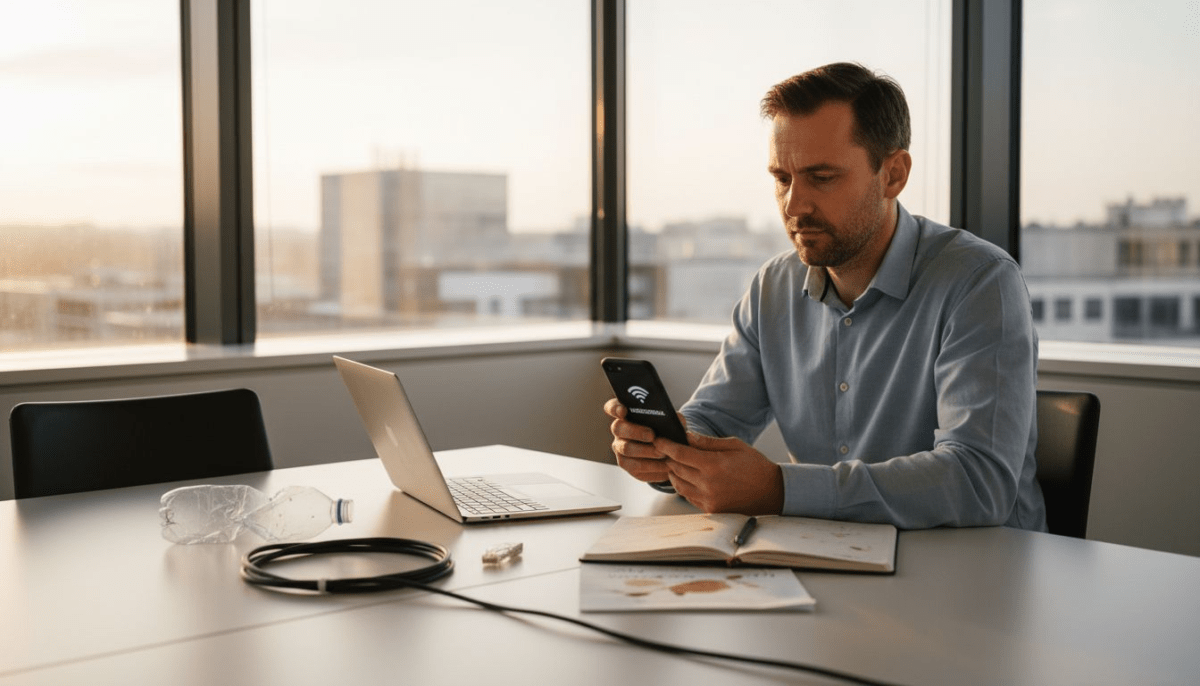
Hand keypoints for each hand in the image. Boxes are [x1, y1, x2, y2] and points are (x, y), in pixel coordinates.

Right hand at [603, 397, 681, 483]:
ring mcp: (620, 447)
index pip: (612, 407)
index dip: (615, 408)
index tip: (623, 410)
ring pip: (626, 449)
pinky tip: (665, 466)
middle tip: (652, 435)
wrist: (668, 454)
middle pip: (618, 428)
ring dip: (646, 451)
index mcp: (626, 414)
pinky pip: (635, 466)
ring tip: (663, 453)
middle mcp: (619, 430)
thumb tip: (676, 418)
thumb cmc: (666, 432)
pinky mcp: (626, 464)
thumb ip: (672, 418)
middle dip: (635, 431)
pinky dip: (652, 466)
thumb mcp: (671, 423)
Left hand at [654, 432, 783, 515]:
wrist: (772, 493)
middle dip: (668, 457)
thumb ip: (707, 442)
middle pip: (675, 468)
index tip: (659, 440)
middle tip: (666, 449)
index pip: (679, 454)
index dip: (666, 445)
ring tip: (677, 463)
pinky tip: (689, 477)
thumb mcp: (734, 445)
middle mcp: (707, 484)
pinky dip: (684, 486)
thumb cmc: (755, 466)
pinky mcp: (710, 510)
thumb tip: (686, 437)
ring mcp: (708, 500)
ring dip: (674, 473)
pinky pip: (687, 496)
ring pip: (678, 485)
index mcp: (713, 465)